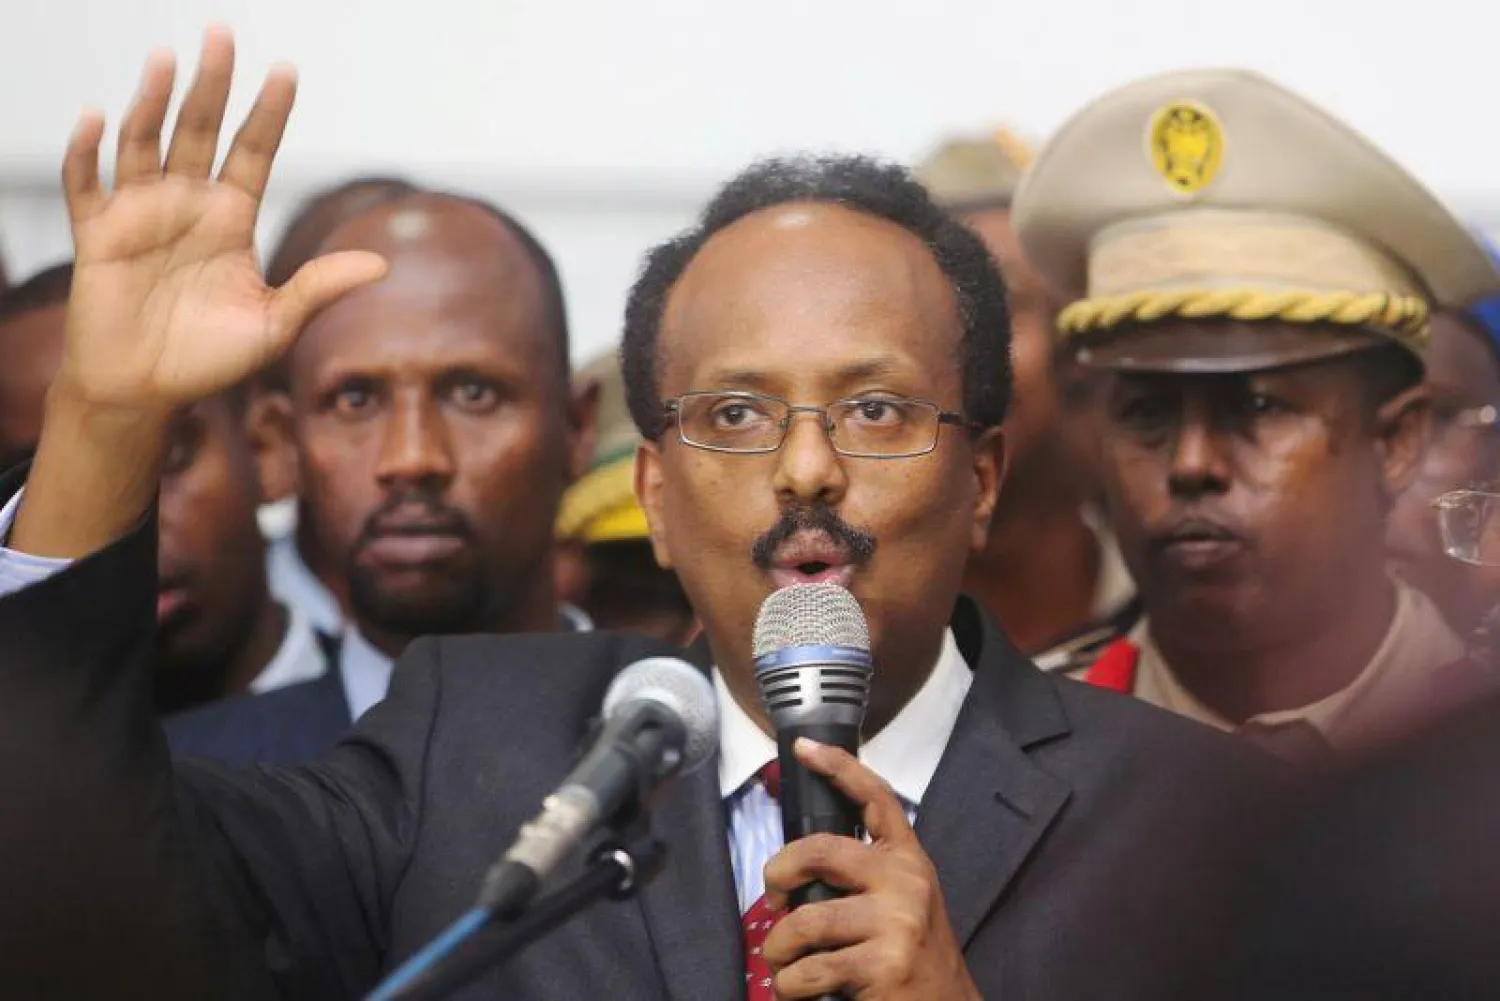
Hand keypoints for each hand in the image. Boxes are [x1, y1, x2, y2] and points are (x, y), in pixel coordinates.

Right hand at [55, 26, 385, 413]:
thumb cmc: (210, 359)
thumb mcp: (275, 324)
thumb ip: (318, 289)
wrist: (146, 392)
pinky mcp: (97, 236)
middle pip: (199, 131)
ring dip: (152, 102)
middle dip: (211, 85)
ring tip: (167, 60)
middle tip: (221, 35)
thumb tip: (381, 266)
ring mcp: (140, 215)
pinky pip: (86, 186)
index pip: (254, 151)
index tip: (287, 71)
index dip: (268, 113)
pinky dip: (87, 152)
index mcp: (231, 218)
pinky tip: (97, 119)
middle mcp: (186, 205)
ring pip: (144, 143)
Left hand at [761, 739, 980, 1000]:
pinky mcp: (883, 964)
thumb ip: (864, 877)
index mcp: (908, 860)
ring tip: (783, 964)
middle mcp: (905, 882)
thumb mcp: (901, 904)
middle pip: (819, 850)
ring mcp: (896, 921)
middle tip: (773, 897)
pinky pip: (809, 969)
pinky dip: (790, 985)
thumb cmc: (912, 959)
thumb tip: (799, 868)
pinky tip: (798, 990)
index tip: (804, 748)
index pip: (876, 799)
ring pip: (805, 921)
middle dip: (778, 871)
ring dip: (779, 950)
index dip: (838, 767)